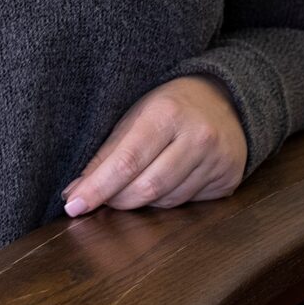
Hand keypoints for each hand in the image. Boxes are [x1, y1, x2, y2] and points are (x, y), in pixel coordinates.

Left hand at [64, 76, 246, 215]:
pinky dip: (167, 200)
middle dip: (117, 200)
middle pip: (147, 187)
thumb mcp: (136, 115)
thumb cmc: (170, 106)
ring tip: (136, 185)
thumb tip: (76, 192)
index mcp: (167, 113)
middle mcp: (197, 136)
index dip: (98, 188)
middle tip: (100, 200)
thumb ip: (108, 153)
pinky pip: (188, 204)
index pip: (127, 162)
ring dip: (142, 201)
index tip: (74, 205)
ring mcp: (217, 159)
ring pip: (167, 201)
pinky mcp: (228, 178)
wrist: (224, 100)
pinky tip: (165, 183)